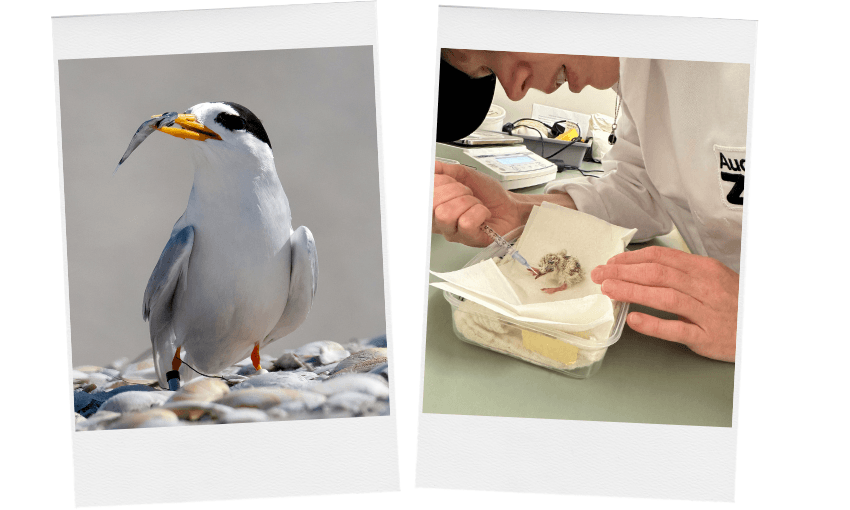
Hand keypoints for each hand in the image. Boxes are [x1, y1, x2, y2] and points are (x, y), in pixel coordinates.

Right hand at [432, 160, 523, 245]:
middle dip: (455, 190)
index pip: (423, 195)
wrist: (509, 206)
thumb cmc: (487, 194)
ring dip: (467, 201)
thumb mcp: (464, 175)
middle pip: (432, 204)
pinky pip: (466, 223)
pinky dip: (479, 211)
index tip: (452, 181)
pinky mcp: (469, 239)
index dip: (439, 182)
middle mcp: (440, 222)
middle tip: (467, 192)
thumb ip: (444, 170)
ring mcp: (453, 233)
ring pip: (446, 214)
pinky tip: (483, 213)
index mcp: (435, 206)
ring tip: (476, 203)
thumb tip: (431, 166)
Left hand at [590, 246, 737, 361]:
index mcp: (704, 269)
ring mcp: (707, 313)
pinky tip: (634, 320)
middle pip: (658, 275)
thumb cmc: (732, 303)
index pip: (661, 259)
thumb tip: (642, 267)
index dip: (632, 259)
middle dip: (624, 272)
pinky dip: (654, 324)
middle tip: (600, 275)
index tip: (611, 262)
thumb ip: (681, 273)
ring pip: (665, 298)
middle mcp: (705, 288)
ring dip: (633, 292)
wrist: (762, 328)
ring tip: (609, 290)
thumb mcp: (712, 279)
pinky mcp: (708, 338)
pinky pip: (678, 330)